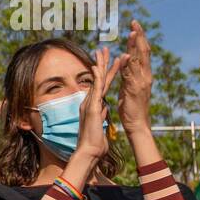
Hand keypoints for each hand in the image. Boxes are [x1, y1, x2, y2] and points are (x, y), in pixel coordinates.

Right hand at [68, 46, 124, 165]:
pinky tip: (97, 67)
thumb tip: (103, 109)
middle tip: (104, 49)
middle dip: (101, 63)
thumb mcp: (100, 124)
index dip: (106, 73)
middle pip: (97, 79)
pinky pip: (95, 90)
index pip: (102, 85)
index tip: (109, 61)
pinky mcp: (91, 107)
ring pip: (96, 80)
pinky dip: (97, 78)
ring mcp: (89, 103)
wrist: (89, 151)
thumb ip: (101, 115)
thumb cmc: (95, 142)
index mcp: (94, 105)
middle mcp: (89, 101)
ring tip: (104, 52)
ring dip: (100, 65)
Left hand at [117, 20, 151, 134]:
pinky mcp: (134, 89)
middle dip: (139, 36)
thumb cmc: (131, 106)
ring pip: (139, 60)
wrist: (137, 123)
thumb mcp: (128, 86)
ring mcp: (141, 81)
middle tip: (135, 22)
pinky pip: (131, 74)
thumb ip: (127, 74)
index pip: (142, 52)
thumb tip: (124, 62)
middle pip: (143, 51)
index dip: (139, 39)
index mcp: (143, 74)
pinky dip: (129, 64)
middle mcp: (145, 75)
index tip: (135, 25)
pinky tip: (126, 55)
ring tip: (132, 32)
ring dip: (135, 45)